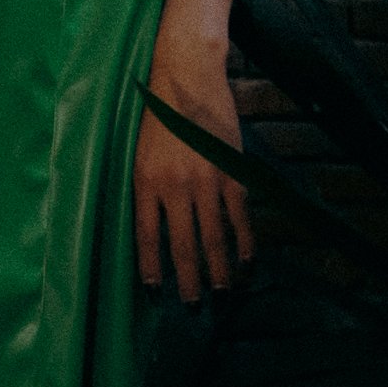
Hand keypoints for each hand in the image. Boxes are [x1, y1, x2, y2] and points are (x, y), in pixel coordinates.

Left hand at [133, 42, 253, 299]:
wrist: (187, 78)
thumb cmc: (157, 115)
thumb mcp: (139, 155)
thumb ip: (146, 192)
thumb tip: (154, 231)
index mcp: (145, 184)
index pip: (146, 238)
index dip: (152, 269)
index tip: (156, 294)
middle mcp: (175, 188)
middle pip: (182, 247)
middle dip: (189, 283)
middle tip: (194, 308)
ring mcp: (207, 182)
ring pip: (214, 239)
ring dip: (219, 272)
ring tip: (223, 297)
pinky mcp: (232, 173)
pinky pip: (240, 218)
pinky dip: (245, 244)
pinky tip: (247, 264)